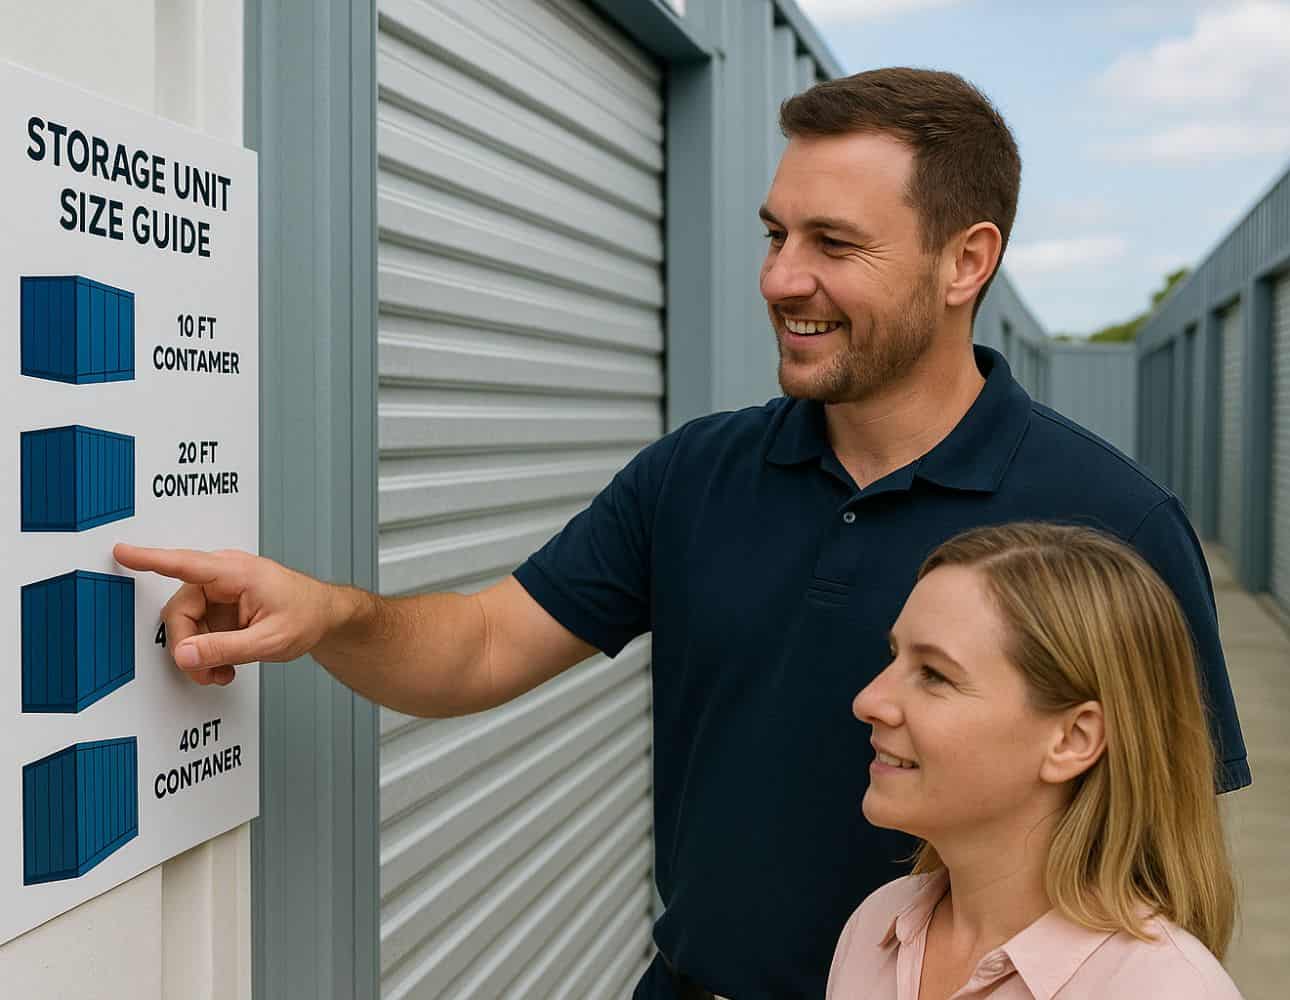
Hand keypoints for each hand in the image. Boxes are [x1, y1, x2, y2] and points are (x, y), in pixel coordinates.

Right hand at [113, 544, 335, 685]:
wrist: (324, 615)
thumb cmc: (306, 615)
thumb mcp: (269, 641)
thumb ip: (225, 649)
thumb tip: (184, 655)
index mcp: (237, 573)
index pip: (185, 564)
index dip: (149, 559)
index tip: (122, 552)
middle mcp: (224, 576)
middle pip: (180, 612)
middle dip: (188, 647)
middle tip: (205, 674)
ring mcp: (221, 590)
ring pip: (186, 624)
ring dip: (198, 653)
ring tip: (222, 672)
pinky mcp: (220, 605)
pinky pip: (199, 628)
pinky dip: (207, 650)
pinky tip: (224, 665)